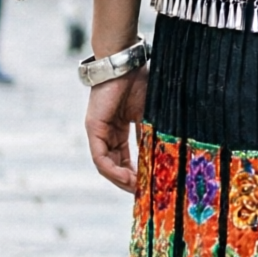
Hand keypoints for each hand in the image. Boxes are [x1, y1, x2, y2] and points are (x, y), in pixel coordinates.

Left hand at [85, 71, 147, 191]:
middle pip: (115, 164)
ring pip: (106, 165)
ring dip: (122, 180)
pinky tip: (128, 179)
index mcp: (119, 128)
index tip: (152, 184)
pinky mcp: (93, 128)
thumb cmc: (140, 81)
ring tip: (139, 190)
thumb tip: (164, 156)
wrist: (126, 63)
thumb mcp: (149, 114)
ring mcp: (98, 131)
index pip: (126, 157)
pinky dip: (113, 171)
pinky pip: (100, 158)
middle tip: (146, 193)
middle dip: (130, 181)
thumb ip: (151, 135)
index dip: (138, 172)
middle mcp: (106, 131)